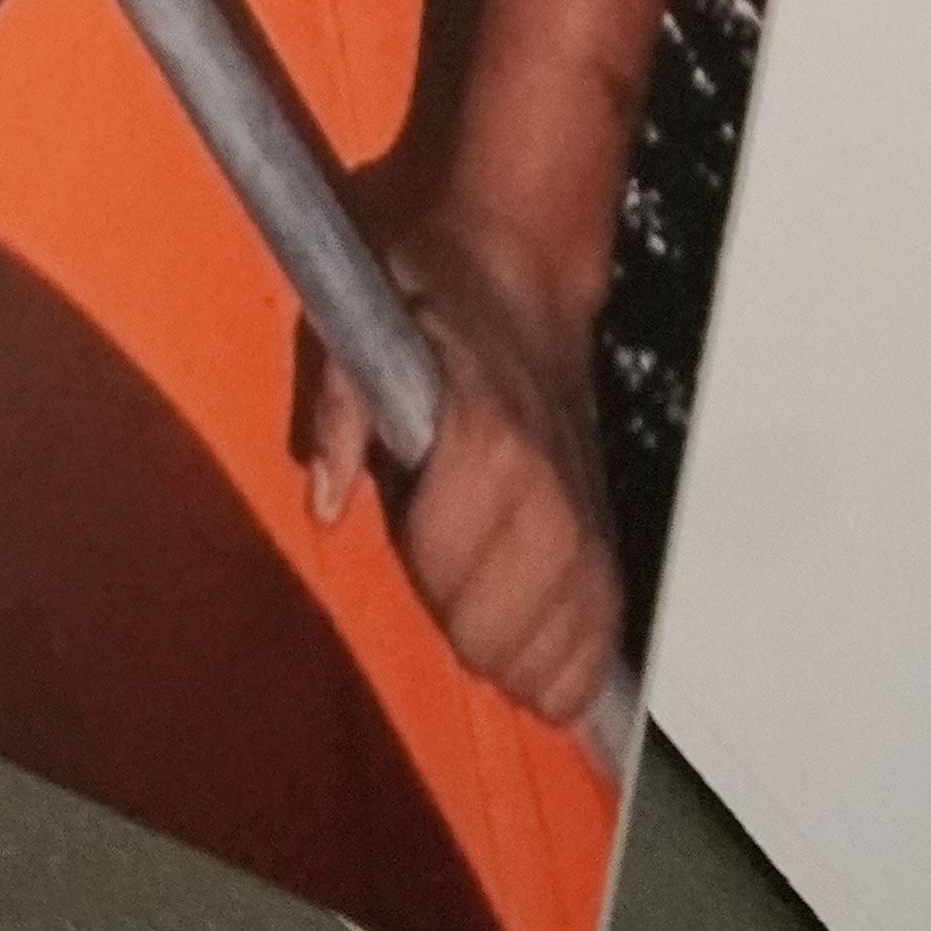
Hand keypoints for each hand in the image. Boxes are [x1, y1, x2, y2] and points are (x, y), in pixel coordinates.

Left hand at [302, 206, 623, 735]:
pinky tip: (532, 652)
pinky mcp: (607, 537)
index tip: (406, 526)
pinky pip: (601, 643)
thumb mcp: (357, 318)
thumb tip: (323, 503)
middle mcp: (552, 502)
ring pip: (559, 659)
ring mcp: (590, 526)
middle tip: (437, 567)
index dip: (417, 574)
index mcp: (490, 449)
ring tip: (478, 609)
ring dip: (509, 655)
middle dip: (455, 623)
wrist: (520, 264)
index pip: (451, 589)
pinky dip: (568, 667)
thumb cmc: (426, 290)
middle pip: (500, 642)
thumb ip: (340, 412)